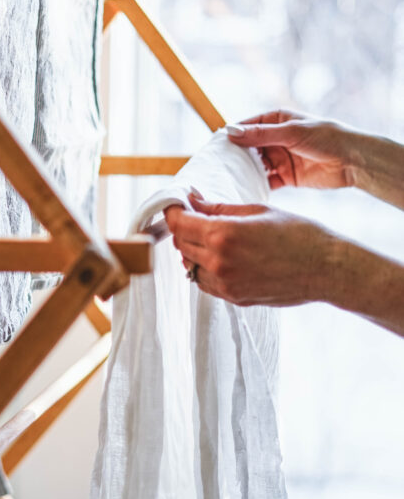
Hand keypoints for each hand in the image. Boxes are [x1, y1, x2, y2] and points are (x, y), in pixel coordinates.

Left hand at [164, 193, 335, 306]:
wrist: (326, 269)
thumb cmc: (298, 234)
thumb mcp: (257, 211)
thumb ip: (218, 208)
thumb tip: (192, 201)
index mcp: (223, 234)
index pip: (178, 223)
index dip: (172, 211)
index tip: (175, 204)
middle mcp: (219, 262)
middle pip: (180, 244)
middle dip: (183, 228)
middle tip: (195, 216)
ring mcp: (225, 284)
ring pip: (190, 265)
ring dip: (193, 250)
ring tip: (210, 237)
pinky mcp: (234, 298)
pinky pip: (205, 282)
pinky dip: (205, 268)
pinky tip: (222, 257)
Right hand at [226, 110, 355, 190]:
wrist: (353, 161)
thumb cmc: (326, 138)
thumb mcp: (291, 132)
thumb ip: (261, 134)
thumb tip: (230, 132)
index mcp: (276, 120)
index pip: (246, 126)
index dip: (231, 136)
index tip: (214, 147)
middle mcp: (276, 139)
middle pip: (248, 148)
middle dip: (234, 157)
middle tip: (216, 167)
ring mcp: (280, 158)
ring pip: (255, 166)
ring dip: (244, 173)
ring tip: (227, 181)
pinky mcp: (286, 177)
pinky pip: (266, 182)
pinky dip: (256, 186)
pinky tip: (245, 191)